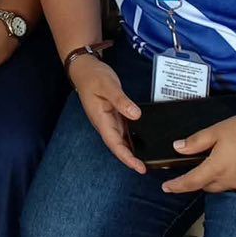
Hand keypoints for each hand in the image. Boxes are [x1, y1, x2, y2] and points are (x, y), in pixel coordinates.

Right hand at [69, 55, 145, 173]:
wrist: (85, 68)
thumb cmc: (93, 76)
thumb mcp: (108, 86)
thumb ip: (121, 100)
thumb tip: (136, 115)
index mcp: (101, 119)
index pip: (114, 144)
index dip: (127, 158)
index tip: (140, 168)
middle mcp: (105, 123)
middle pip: (119, 146)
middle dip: (132, 159)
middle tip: (150, 168)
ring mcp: (110, 120)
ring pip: (122, 140)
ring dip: (133, 151)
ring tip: (150, 159)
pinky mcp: (115, 116)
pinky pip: (125, 131)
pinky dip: (133, 139)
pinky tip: (144, 141)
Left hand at [163, 107, 235, 194]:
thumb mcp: (217, 131)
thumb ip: (196, 142)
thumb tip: (178, 148)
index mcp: (218, 168)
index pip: (191, 182)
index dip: (176, 186)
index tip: (166, 188)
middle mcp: (232, 181)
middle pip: (208, 186)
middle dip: (198, 179)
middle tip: (193, 168)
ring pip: (224, 186)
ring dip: (217, 178)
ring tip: (218, 161)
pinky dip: (233, 177)